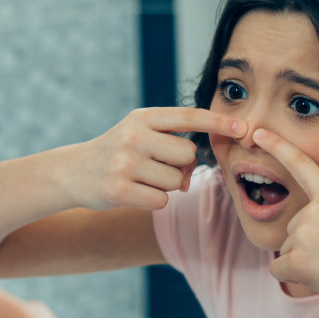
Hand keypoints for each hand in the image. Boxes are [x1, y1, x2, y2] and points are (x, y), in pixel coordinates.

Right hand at [69, 107, 244, 210]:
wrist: (74, 172)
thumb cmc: (118, 152)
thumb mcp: (140, 132)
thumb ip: (171, 140)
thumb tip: (191, 171)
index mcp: (142, 117)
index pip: (188, 116)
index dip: (218, 122)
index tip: (244, 127)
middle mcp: (133, 136)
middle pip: (187, 154)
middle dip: (181, 167)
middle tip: (159, 168)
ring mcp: (125, 163)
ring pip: (175, 181)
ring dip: (167, 186)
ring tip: (142, 179)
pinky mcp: (119, 190)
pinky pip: (161, 201)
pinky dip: (154, 201)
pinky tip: (135, 192)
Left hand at [255, 129, 318, 317]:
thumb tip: (296, 235)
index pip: (301, 164)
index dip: (277, 146)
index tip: (257, 132)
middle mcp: (316, 209)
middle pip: (292, 228)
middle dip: (308, 246)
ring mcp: (305, 233)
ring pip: (286, 249)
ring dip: (304, 263)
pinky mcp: (297, 259)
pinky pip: (278, 268)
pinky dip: (294, 277)